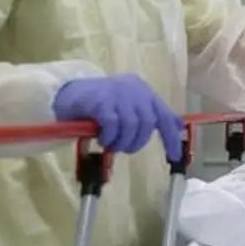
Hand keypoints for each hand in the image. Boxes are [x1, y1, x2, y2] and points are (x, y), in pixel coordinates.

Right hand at [53, 74, 183, 160]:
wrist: (69, 91)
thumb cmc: (101, 103)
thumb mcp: (128, 107)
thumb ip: (147, 115)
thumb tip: (175, 128)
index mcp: (144, 92)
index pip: (165, 115)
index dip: (171, 137)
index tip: (174, 156)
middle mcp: (135, 90)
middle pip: (148, 123)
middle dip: (138, 142)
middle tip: (124, 148)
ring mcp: (118, 94)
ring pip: (132, 125)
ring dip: (122, 142)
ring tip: (111, 144)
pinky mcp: (101, 101)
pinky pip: (113, 125)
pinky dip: (109, 137)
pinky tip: (101, 138)